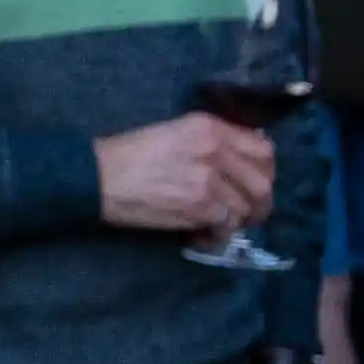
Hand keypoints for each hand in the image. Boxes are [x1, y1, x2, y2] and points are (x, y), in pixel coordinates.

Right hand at [92, 112, 277, 238]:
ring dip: (237, 221)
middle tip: (247, 213)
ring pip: (247, 208)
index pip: (263, 149)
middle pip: (262, 182)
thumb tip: (245, 159)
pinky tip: (203, 234)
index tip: (254, 181)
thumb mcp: (174, 133)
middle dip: (260, 204)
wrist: (99, 177)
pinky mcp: (201, 206)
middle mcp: (214, 149)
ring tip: (220, 225)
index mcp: (208, 127)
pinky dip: (219, 236)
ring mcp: (210, 179)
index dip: (265, 170)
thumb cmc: (130, 154)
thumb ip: (211, 142)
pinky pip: (228, 226)